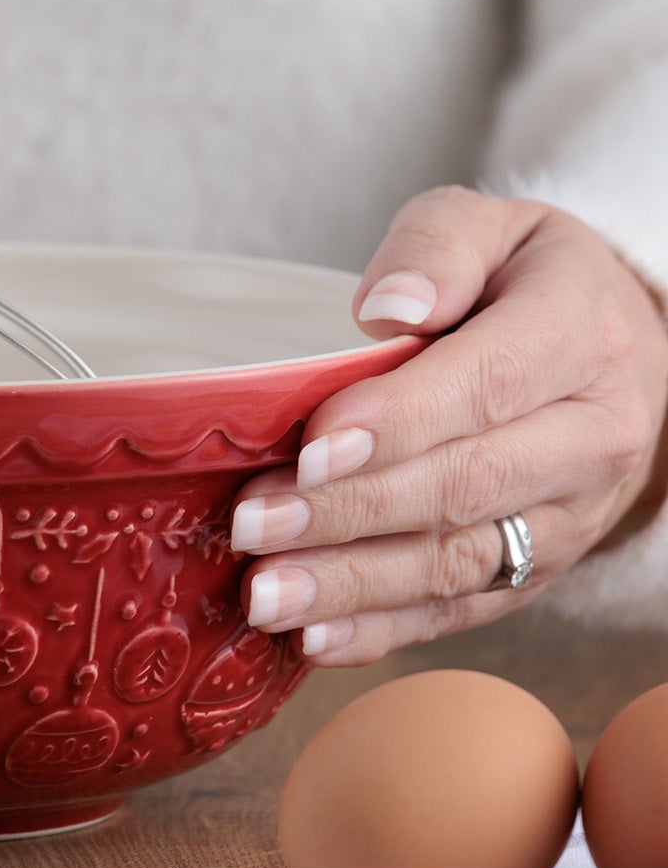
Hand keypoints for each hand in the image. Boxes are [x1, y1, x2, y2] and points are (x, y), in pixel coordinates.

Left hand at [233, 187, 667, 666]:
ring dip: (353, 585)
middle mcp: (589, 438)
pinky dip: (385, 630)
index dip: (396, 423)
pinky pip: (463, 608)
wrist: (615, 347)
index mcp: (578, 339)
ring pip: (459, 562)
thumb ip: (437, 248)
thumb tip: (386, 305)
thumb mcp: (491, 226)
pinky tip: (314, 641)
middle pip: (463, 487)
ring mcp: (568, 516)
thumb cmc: (523, 279)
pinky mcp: (537, 566)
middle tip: (252, 524)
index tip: (311, 447)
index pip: (484, 388)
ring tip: (264, 595)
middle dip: (347, 513)